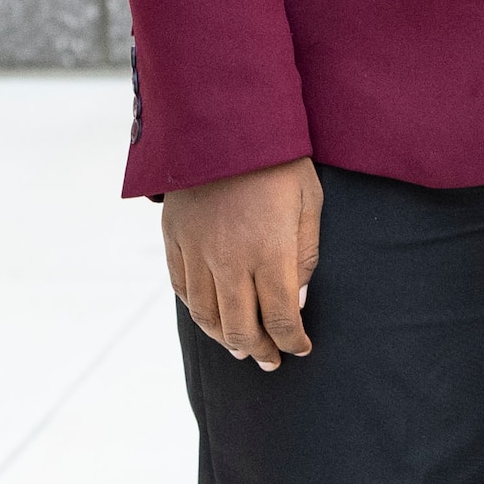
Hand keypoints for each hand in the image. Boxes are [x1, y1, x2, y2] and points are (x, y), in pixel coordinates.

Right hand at [165, 157, 320, 366]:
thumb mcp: (309, 202)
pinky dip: (196, 311)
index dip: (292, 341)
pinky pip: (181, 288)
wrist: (223, 122)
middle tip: (271, 362)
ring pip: (206, 315)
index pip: (281, 318)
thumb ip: (305, 255)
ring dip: (225, 338)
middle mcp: (230, 260)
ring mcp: (197, 251)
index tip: (300, 348)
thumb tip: (297, 298)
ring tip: (240, 348)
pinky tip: (210, 318)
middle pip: (241, 327)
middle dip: (260, 351)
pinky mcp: (174, 238)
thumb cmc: (278, 160)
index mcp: (270, 252)